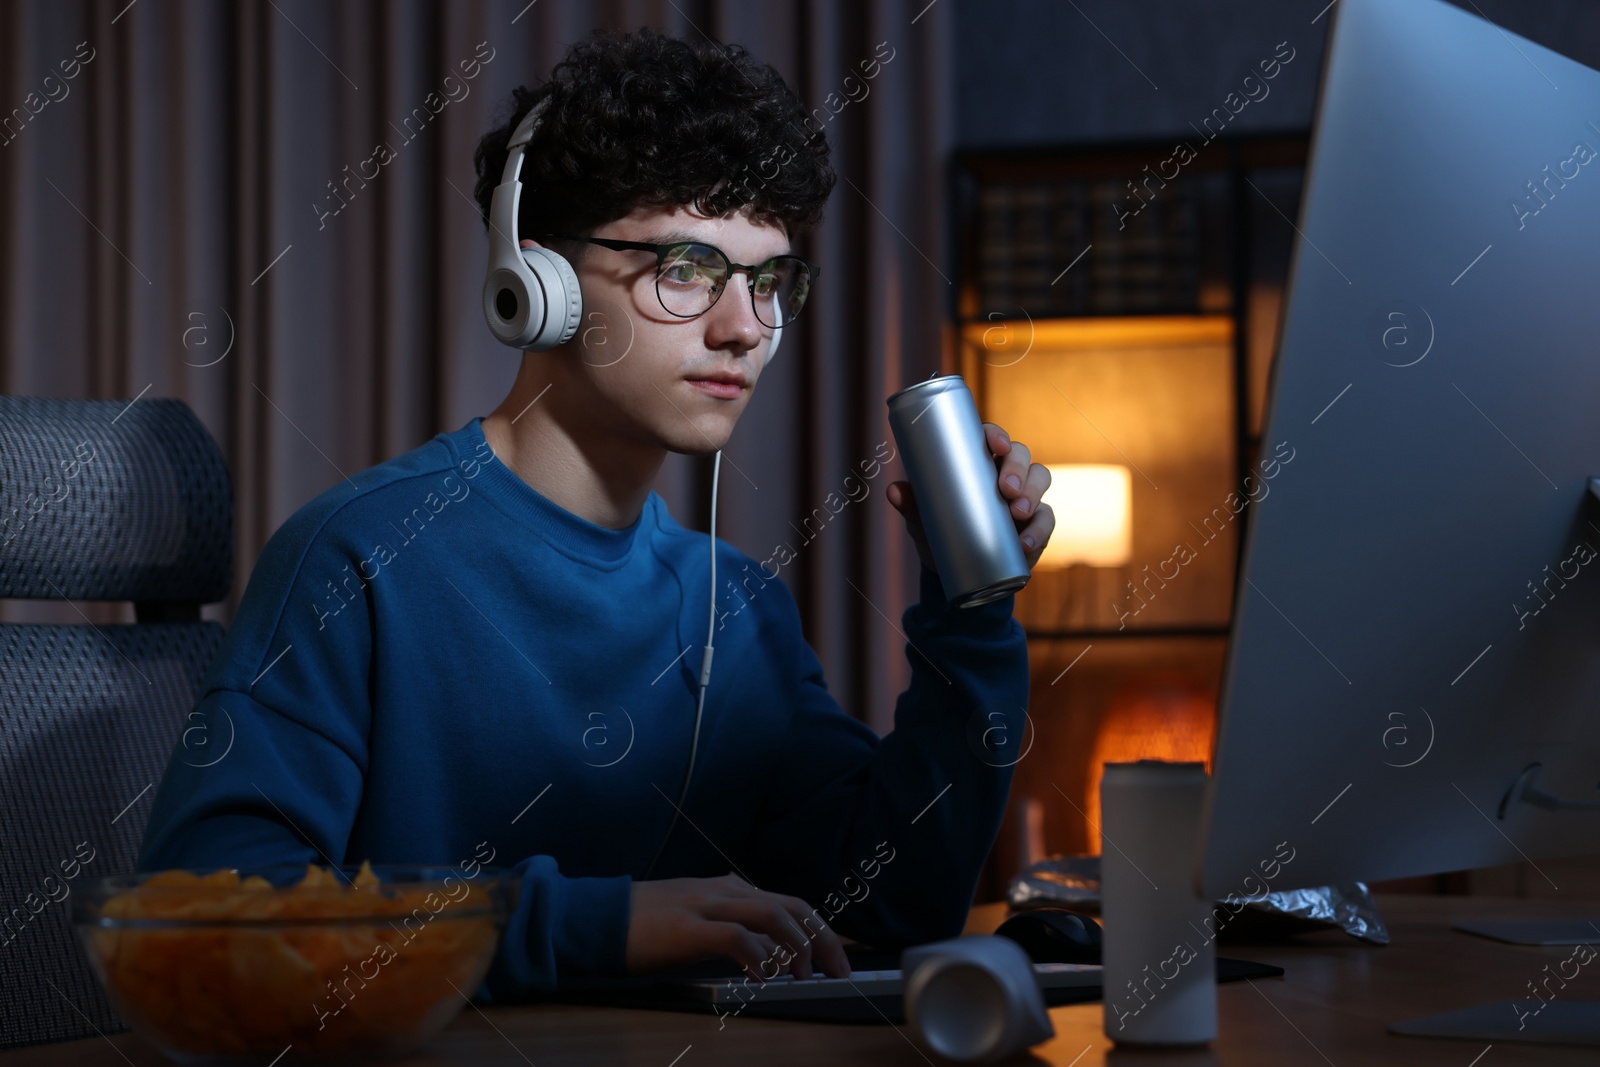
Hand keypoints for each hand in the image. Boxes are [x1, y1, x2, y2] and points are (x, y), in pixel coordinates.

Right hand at [625, 873, 851, 979]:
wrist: (598, 917)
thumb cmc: (643, 924)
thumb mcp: (695, 919)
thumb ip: (728, 928)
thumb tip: (766, 957)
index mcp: (728, 888)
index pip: (788, 902)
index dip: (817, 930)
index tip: (834, 957)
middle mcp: (724, 891)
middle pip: (791, 906)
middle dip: (821, 939)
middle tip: (838, 971)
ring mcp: (706, 906)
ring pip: (771, 915)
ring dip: (796, 947)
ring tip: (803, 976)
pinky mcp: (688, 928)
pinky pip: (736, 937)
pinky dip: (759, 956)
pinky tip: (766, 976)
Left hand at [886, 422, 1054, 571]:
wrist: (954, 572)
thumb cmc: (939, 533)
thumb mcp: (923, 520)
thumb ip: (911, 505)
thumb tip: (893, 490)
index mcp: (978, 462)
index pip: (991, 438)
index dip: (997, 435)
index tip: (995, 445)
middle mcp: (1005, 473)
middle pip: (1021, 455)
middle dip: (1018, 468)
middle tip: (1006, 489)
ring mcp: (1024, 496)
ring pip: (1040, 479)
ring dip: (1033, 494)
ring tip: (1018, 513)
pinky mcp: (1035, 523)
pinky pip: (1046, 520)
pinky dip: (1039, 531)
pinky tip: (1025, 544)